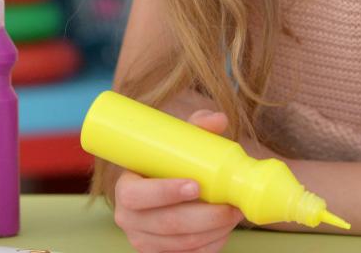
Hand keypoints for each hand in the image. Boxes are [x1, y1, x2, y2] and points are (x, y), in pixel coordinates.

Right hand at [112, 110, 245, 252]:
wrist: (165, 190)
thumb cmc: (170, 164)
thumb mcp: (177, 144)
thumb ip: (196, 128)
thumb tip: (218, 120)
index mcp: (126, 188)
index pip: (136, 195)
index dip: (165, 192)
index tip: (195, 185)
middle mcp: (129, 219)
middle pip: (167, 224)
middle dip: (205, 217)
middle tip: (231, 205)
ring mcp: (144, 241)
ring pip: (183, 243)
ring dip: (214, 231)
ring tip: (235, 214)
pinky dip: (213, 244)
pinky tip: (225, 229)